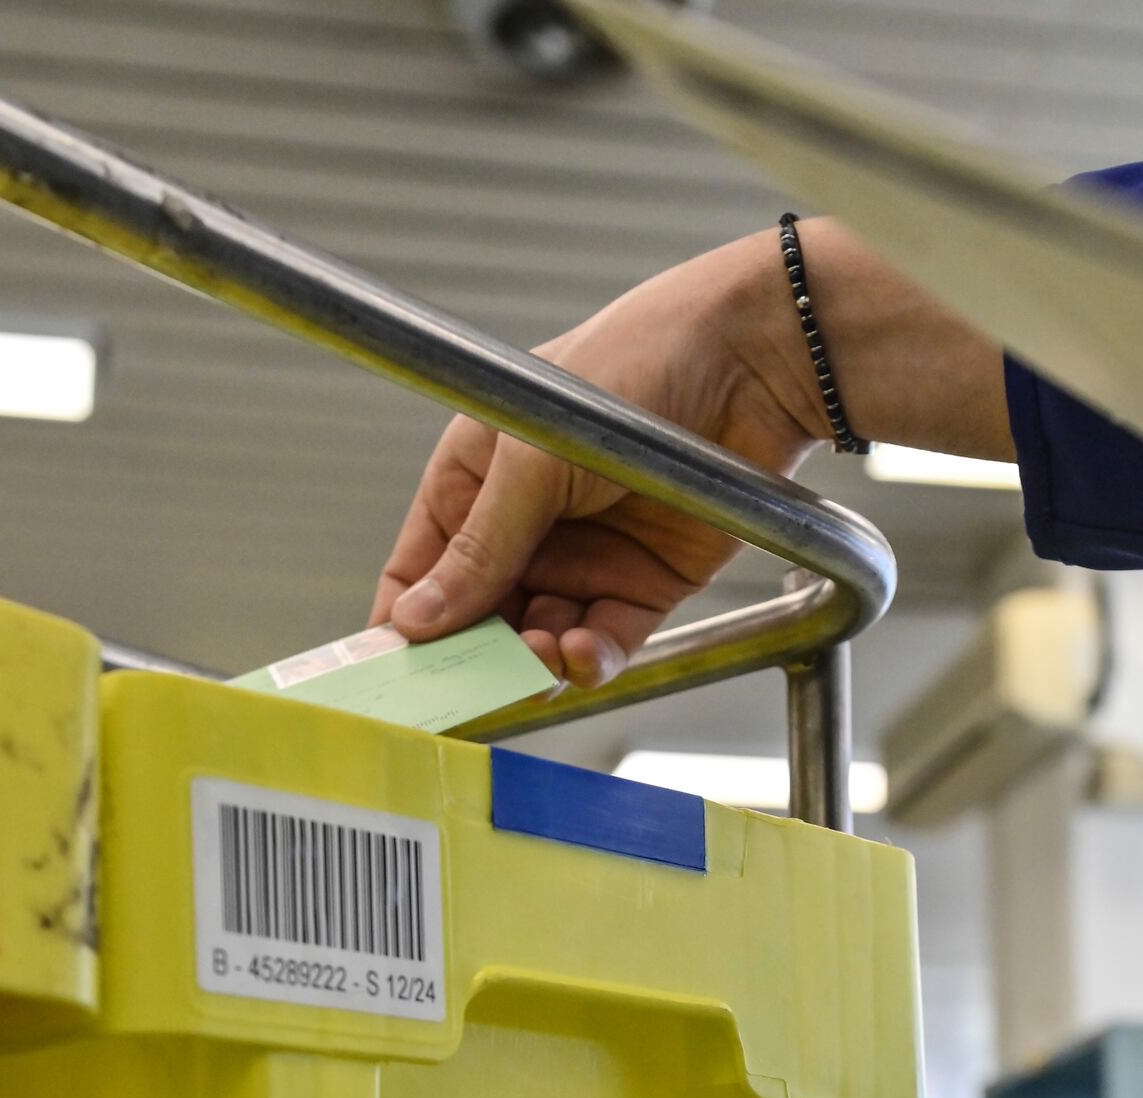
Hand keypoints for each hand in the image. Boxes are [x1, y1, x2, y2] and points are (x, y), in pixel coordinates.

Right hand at [373, 223, 1011, 689]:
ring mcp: (585, 559)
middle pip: (480, 619)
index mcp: (477, 478)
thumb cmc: (630, 370)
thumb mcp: (533, 460)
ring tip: (545, 655)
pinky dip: (591, 660)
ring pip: (541, 640)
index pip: (421, 568)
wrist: (749, 362)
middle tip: (474, 689)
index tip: (393, 676)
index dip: (404, 623)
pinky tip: (584, 655)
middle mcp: (527, 526)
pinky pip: (604, 644)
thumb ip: (480, 546)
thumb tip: (418, 619)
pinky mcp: (644, 586)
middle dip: (478, 657)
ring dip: (537, 660)